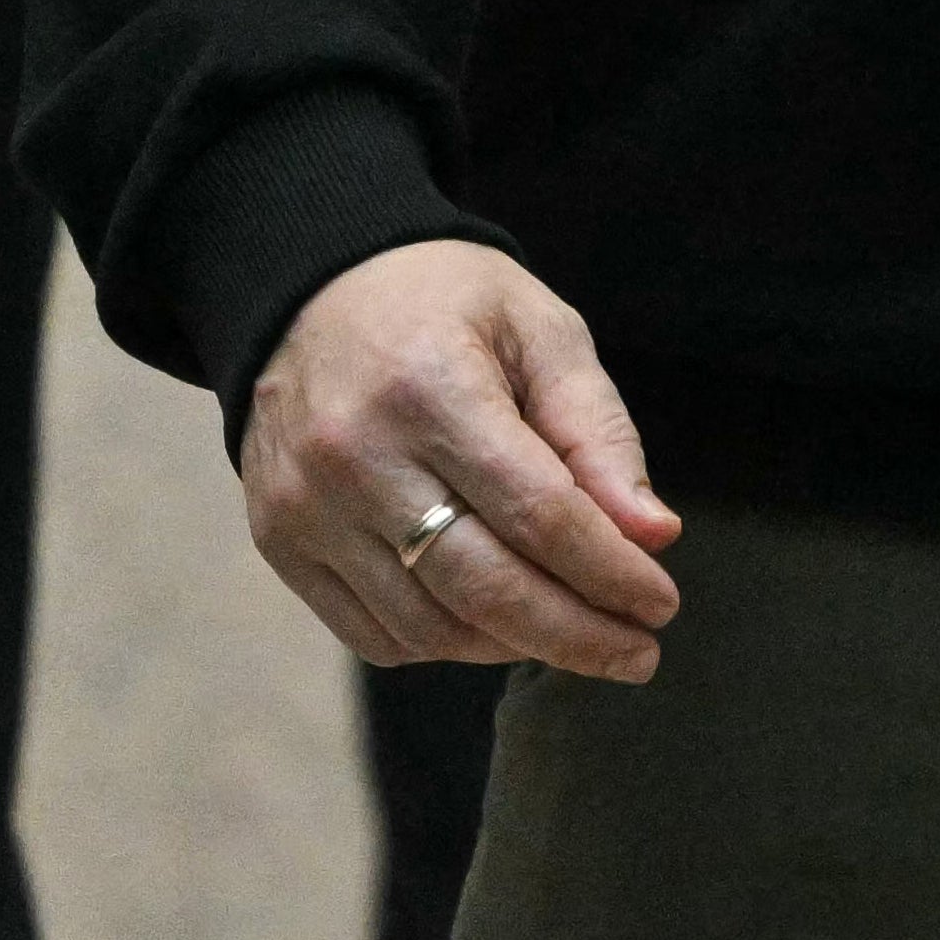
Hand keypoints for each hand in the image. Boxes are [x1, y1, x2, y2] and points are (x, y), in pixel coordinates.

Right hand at [241, 241, 682, 679]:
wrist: (308, 287)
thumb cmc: (444, 304)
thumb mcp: (540, 331)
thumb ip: (596, 433)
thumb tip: (653, 536)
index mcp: (431, 387)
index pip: (540, 515)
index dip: (610, 574)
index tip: (661, 605)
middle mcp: (357, 456)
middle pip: (486, 588)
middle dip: (578, 636)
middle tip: (638, 653)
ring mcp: (307, 508)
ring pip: (431, 628)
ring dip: (515, 646)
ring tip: (572, 631)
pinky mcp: (279, 543)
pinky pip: (374, 635)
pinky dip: (446, 645)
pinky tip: (493, 623)